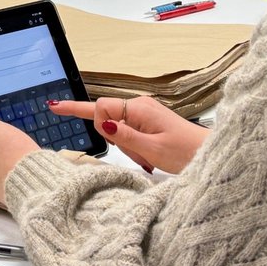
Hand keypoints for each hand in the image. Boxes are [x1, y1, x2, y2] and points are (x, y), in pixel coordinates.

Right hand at [49, 96, 208, 173]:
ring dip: (126, 147)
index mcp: (138, 109)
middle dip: (114, 140)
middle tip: (137, 155)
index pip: (100, 106)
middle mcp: (139, 107)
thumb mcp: (152, 148)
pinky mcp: (148, 123)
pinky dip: (132, 147)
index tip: (55, 107)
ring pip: (117, 129)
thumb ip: (124, 135)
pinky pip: (128, 133)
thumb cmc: (187, 152)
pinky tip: (147, 157)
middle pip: (106, 119)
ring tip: (147, 158)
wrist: (211, 155)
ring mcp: (144, 114)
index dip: (88, 116)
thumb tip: (101, 122)